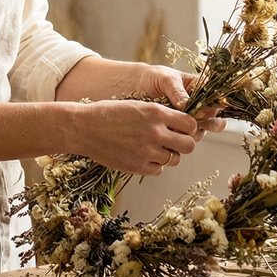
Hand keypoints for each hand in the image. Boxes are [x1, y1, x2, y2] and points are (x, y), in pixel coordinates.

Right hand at [75, 99, 199, 175]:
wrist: (85, 128)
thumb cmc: (110, 114)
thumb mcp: (139, 106)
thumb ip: (161, 115)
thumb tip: (183, 126)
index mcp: (157, 113)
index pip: (191, 125)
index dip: (189, 128)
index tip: (182, 129)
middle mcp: (155, 132)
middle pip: (189, 146)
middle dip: (184, 144)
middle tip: (174, 142)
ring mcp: (147, 151)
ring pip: (175, 159)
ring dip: (168, 155)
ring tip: (153, 148)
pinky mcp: (138, 166)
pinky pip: (159, 170)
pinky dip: (154, 165)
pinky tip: (142, 156)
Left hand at [133, 65, 227, 141]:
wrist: (134, 86)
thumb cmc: (153, 77)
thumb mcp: (166, 79)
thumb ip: (177, 91)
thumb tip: (186, 105)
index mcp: (200, 88)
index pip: (215, 100)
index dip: (212, 107)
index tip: (202, 110)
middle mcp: (198, 105)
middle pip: (212, 118)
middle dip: (208, 123)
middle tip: (197, 122)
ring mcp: (189, 119)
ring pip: (200, 130)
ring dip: (194, 132)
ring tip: (180, 128)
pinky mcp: (177, 129)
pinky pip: (185, 137)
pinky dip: (182, 138)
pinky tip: (173, 135)